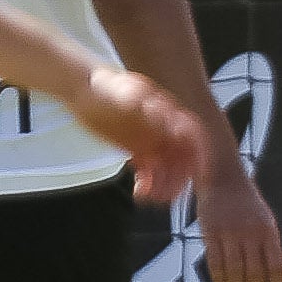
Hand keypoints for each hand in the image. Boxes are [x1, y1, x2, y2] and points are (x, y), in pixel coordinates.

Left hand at [75, 65, 210, 210]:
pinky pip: (149, 172)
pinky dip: (148, 184)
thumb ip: (145, 103)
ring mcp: (151, 141)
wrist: (81, 88)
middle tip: (166, 193)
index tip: (200, 171)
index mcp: (167, 113)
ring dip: (163, 185)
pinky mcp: (137, 151)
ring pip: (166, 169)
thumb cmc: (104, 85)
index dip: (200, 154)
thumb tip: (166, 116)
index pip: (192, 135)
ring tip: (149, 196)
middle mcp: (163, 129)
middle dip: (177, 178)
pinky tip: (139, 191)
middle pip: (181, 158)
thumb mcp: (124, 91)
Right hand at [194, 155, 281, 281]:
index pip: (277, 266)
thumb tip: (272, 275)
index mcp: (269, 231)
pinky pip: (215, 263)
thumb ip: (268, 244)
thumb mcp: (265, 219)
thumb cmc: (245, 202)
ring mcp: (230, 234)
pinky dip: (220, 281)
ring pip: (235, 272)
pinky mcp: (210, 233)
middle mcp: (251, 234)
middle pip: (255, 274)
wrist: (223, 176)